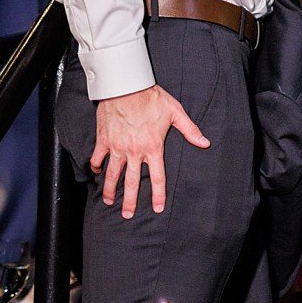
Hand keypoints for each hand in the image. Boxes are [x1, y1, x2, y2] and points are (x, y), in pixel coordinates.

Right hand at [92, 85, 208, 218]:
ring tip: (109, 201)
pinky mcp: (104, 140)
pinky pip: (97, 157)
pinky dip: (95, 166)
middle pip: (132, 182)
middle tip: (127, 215)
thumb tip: (205, 143)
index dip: (157, 195)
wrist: (126, 87)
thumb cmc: (152, 98)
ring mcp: (117, 147)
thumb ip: (190, 130)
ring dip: (110, 189)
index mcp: (153, 148)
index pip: (157, 178)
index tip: (156, 208)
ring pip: (112, 174)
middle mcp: (134, 151)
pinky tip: (95, 173)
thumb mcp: (176, 113)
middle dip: (129, 201)